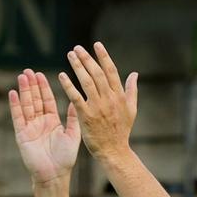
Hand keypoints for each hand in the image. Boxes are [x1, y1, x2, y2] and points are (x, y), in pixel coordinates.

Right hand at [10, 69, 81, 183]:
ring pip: (26, 105)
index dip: (43, 87)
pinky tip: (13, 93)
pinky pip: (18, 117)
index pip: (47, 100)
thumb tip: (75, 101)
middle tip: (28, 70)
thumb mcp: (72, 135)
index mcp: (52, 121)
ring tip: (22, 77)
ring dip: (24, 91)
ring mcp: (30, 128)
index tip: (40, 74)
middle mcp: (40, 122)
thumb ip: (72, 118)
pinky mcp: (22, 135)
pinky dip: (15, 105)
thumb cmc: (65, 159)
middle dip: (32, 85)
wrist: (55, 175)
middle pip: (35, 99)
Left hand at [58, 42, 138, 161]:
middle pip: (97, 73)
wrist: (114, 151)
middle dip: (87, 58)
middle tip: (77, 48)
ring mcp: (98, 107)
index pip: (111, 71)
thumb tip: (134, 74)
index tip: (97, 45)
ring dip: (78, 66)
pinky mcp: (87, 116)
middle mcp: (109, 99)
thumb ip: (132, 90)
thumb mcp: (131, 110)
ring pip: (87, 81)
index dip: (104, 56)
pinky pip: (76, 97)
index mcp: (120, 96)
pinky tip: (61, 76)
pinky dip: (68, 85)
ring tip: (70, 55)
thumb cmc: (122, 131)